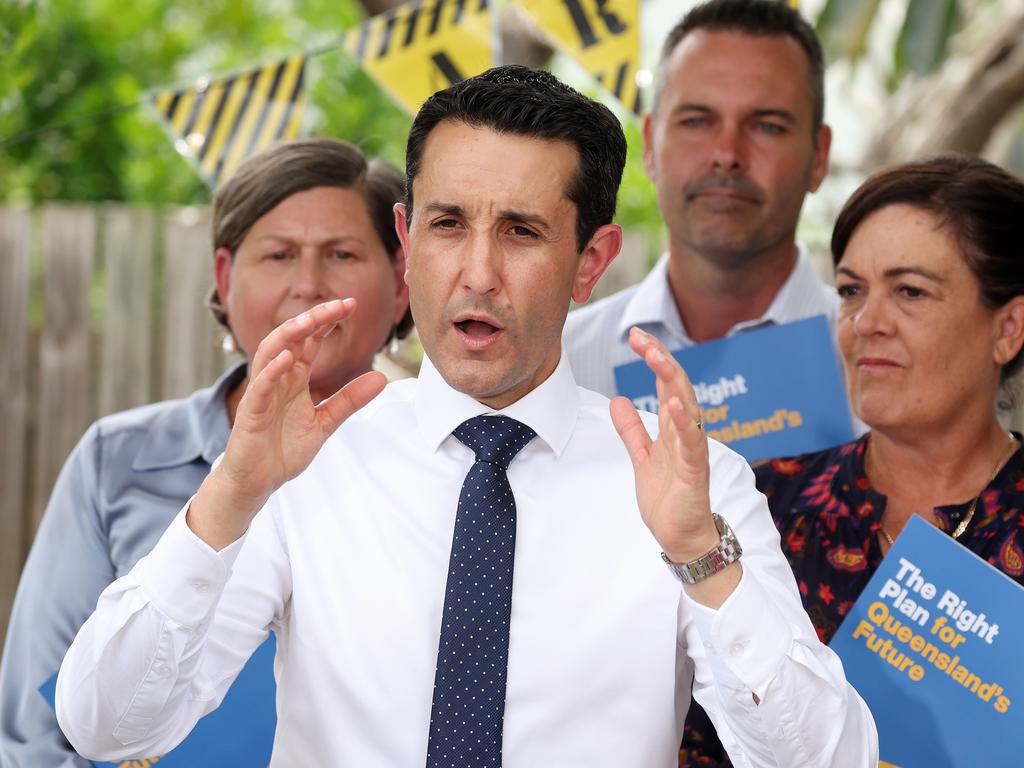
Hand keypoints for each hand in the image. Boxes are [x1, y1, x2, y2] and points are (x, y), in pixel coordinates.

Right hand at [188, 299, 385, 548]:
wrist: (258, 482)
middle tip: (338, 306)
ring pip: (269, 354)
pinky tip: (287, 359)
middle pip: (291, 339)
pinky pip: (259, 388)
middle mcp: (277, 380)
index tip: (350, 305)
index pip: (310, 341)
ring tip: (309, 320)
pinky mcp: (250, 414)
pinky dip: (272, 372)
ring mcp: (262, 394)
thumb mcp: (325, 422)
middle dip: (312, 320)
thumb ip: (350, 400)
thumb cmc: (284, 449)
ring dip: (288, 335)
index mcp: (294, 379)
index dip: (327, 321)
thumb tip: (382, 378)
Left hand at [610, 328, 717, 561]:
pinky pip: (692, 443)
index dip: (653, 358)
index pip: (666, 383)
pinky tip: (675, 403)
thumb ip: (632, 430)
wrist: (681, 537)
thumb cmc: (668, 497)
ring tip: (656, 356)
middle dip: (660, 359)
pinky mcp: (694, 472)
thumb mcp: (642, 457)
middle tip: (641, 336)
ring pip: (687, 407)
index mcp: (674, 427)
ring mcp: (692, 450)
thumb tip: (618, 400)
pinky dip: (685, 422)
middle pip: (677, 386)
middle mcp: (686, 432)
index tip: (636, 335)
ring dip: (672, 380)